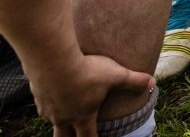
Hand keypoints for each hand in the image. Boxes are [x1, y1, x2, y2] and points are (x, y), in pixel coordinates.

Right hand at [29, 52, 153, 136]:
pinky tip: (52, 89)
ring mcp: (47, 108)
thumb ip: (134, 80)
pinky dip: (48, 100)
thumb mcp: (116, 74)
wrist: (53, 59)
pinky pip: (42, 103)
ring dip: (58, 118)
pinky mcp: (36, 95)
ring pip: (52, 119)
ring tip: (65, 108)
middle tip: (74, 135)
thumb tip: (152, 82)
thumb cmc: (86, 69)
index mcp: (82, 116)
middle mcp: (62, 117)